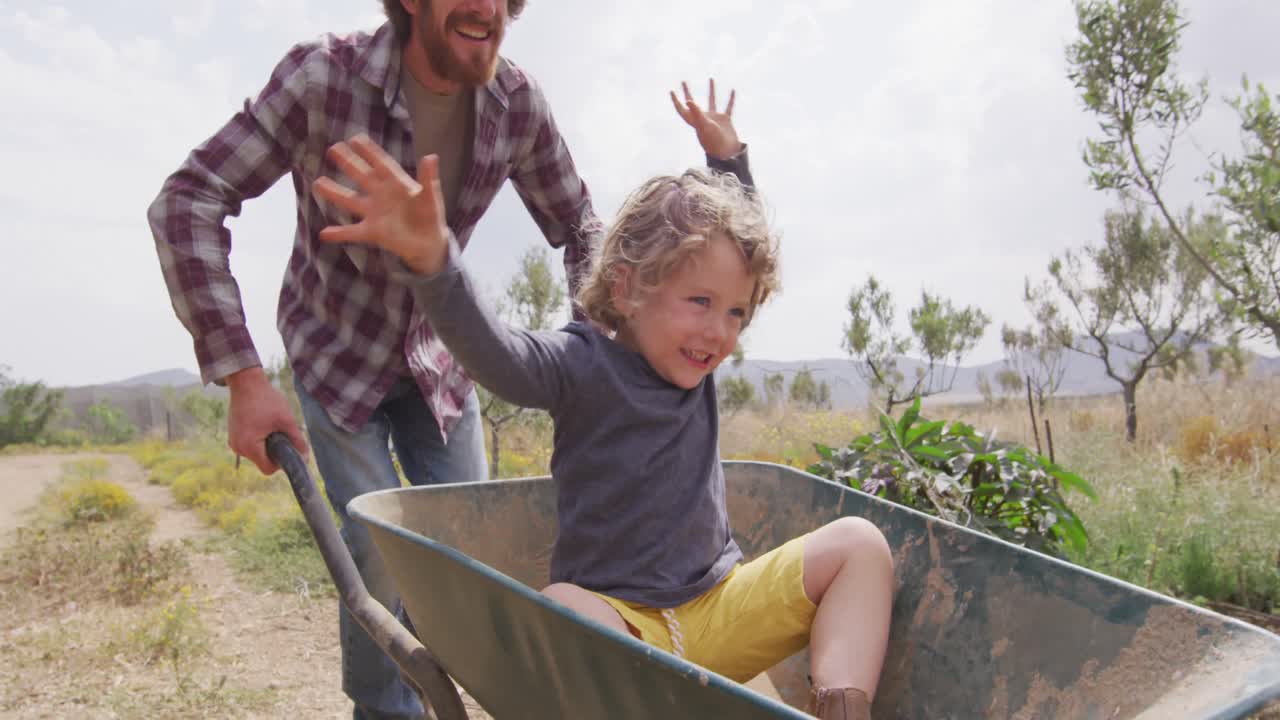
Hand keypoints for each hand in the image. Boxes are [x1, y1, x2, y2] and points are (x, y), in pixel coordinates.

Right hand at [226, 366, 308, 474]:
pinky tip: (262, 423)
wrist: (246, 382)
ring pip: (256, 453)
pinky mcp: (233, 434)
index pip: (267, 469)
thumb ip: (297, 440)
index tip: (288, 449)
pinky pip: (249, 444)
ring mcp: (233, 441)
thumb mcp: (286, 420)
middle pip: (261, 461)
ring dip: (266, 444)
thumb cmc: (266, 400)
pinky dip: (258, 438)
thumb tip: (306, 456)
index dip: (280, 463)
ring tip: (270, 426)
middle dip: (273, 451)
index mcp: (249, 446)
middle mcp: (237, 447)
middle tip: (280, 433)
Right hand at [312, 134, 449, 274]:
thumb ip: (428, 178)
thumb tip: (431, 156)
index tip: (356, 138)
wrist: (429, 243)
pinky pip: (353, 232)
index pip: (381, 164)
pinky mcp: (373, 232)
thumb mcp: (431, 198)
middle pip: (362, 176)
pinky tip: (323, 233)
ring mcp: (375, 213)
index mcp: (397, 184)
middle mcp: (382, 195)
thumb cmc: (430, 216)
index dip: (370, 151)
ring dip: (334, 193)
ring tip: (317, 184)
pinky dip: (339, 233)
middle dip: (348, 163)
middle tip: (333, 149)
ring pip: (350, 201)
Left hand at [670, 79, 742, 160]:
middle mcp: (703, 118)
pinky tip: (733, 90)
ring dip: (711, 90)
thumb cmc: (713, 140)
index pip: (682, 109)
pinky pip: (728, 107)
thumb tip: (687, 100)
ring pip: (712, 101)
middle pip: (693, 103)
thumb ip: (696, 112)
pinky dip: (730, 99)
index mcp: (695, 121)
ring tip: (711, 78)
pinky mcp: (725, 120)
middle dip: (687, 92)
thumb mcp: (703, 125)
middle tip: (683, 81)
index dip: (676, 101)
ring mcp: (714, 118)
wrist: (727, 151)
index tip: (671, 91)